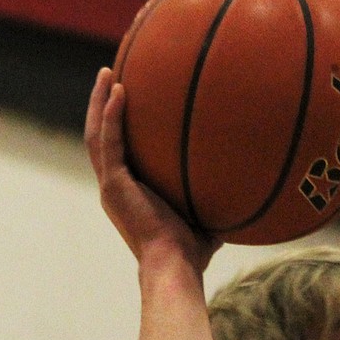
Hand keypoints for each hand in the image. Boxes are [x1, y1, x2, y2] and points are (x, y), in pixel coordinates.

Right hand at [84, 68, 219, 270]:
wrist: (175, 266)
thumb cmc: (192, 253)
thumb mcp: (204, 219)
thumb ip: (214, 202)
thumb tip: (243, 191)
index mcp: (128, 194)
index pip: (118, 153)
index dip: (119, 128)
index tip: (129, 103)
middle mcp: (114, 187)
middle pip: (100, 137)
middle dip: (103, 106)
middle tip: (110, 76)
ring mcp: (111, 185)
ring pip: (96, 134)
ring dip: (100, 102)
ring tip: (108, 73)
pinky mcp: (113, 184)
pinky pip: (109, 141)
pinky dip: (112, 115)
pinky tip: (120, 90)